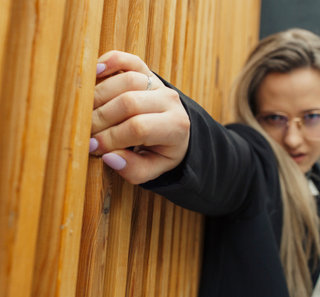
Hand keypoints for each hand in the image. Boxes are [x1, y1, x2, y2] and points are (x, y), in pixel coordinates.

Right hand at [90, 50, 189, 183]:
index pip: (138, 128)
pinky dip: (111, 61)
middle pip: (128, 103)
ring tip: (87, 114)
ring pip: (126, 80)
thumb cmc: (160, 152)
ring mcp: (158, 83)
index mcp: (175, 126)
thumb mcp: (153, 168)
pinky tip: (95, 71)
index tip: (92, 148)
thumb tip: (109, 157)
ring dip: (99, 97)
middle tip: (85, 133)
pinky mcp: (146, 71)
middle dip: (100, 119)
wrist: (176, 130)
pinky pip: (129, 61)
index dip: (110, 138)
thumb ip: (133, 169)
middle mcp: (169, 100)